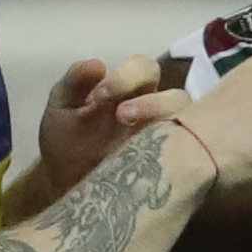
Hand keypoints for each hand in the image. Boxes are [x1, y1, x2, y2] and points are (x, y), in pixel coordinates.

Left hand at [34, 55, 187, 202]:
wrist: (65, 188)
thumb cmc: (67, 144)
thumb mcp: (62, 109)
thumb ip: (75, 82)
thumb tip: (98, 63)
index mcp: (132, 90)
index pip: (145, 68)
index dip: (127, 77)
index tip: (99, 97)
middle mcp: (157, 110)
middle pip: (176, 95)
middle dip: (152, 103)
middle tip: (121, 117)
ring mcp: (168, 140)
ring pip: (190, 125)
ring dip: (167, 130)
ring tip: (136, 142)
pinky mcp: (172, 168)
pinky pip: (189, 156)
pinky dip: (177, 153)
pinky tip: (149, 160)